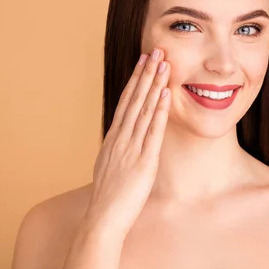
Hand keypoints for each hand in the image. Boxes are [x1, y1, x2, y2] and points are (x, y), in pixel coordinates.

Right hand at [85, 48, 170, 236]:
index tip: (142, 62)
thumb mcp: (110, 167)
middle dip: (146, 73)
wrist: (103, 218)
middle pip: (134, 99)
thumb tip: (123, 141)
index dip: (135, 80)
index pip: (125, 102)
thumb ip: (118, 151)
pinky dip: (159, 111)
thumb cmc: (108, 198)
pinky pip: (152, 131)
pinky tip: (165, 94)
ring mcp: (131, 148)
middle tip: (155, 50)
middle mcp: (120, 138)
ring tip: (163, 63)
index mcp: (113, 138)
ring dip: (154, 84)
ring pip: (144, 109)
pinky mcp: (144, 161)